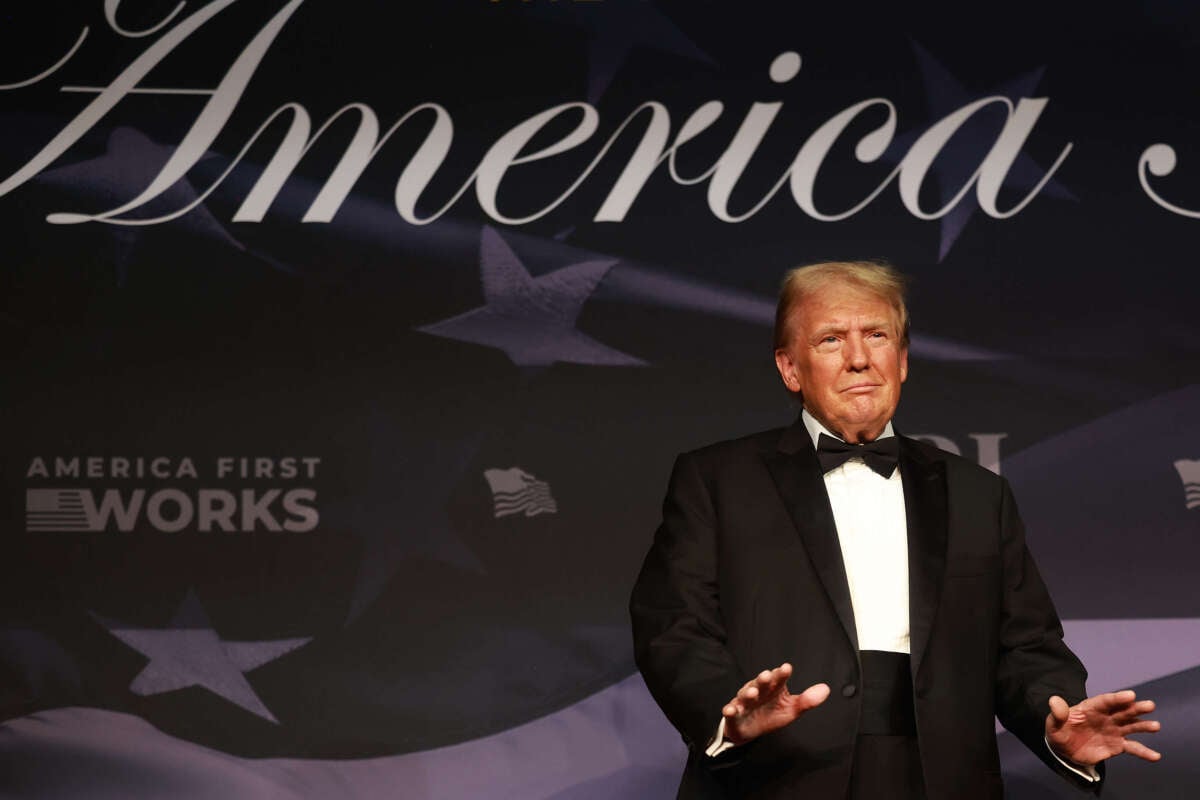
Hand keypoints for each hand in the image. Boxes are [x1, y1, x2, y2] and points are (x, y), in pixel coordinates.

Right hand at [721, 662, 829, 745]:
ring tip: (752, 692)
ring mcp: (745, 702)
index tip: (786, 668)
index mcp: (773, 688)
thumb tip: (826, 689)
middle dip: (763, 679)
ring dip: (748, 693)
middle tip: (767, 675)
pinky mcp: (734, 714)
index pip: (778, 679)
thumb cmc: (771, 714)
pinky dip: (730, 710)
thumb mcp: (791, 709)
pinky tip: (731, 710)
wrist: (750, 730)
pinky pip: (731, 711)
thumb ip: (807, 700)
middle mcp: (758, 691)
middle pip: (760, 683)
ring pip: (745, 695)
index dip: (781, 674)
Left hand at [1045, 690, 1161, 765]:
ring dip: (1143, 726)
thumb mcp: (1054, 723)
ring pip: (1131, 726)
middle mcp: (1106, 717)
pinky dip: (1144, 752)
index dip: (1118, 698)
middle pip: (1123, 711)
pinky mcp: (1117, 746)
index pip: (1106, 701)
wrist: (1065, 749)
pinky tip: (1156, 756)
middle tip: (1150, 705)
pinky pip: (1133, 748)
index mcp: (1091, 708)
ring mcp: (1114, 731)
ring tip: (1155, 726)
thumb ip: (1057, 713)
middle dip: (1136, 708)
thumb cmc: (1060, 731)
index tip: (1131, 695)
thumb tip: (1054, 700)